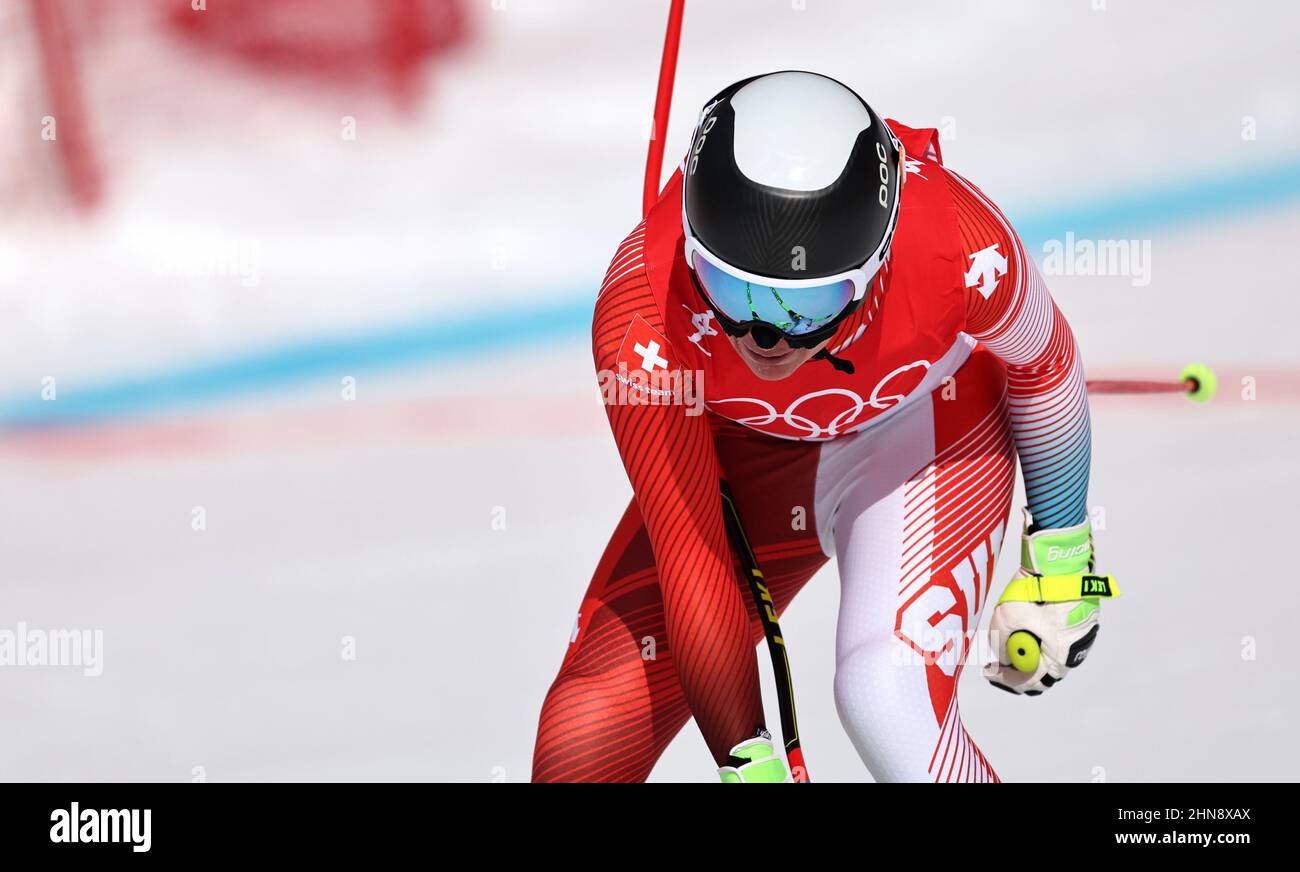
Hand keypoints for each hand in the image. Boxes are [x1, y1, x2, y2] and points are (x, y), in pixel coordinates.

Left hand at [984, 512, 1119, 695]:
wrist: (1060, 562)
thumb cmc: (1034, 593)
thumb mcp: (1006, 621)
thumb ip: (1002, 646)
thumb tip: (1002, 658)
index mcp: (1058, 659)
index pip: (1030, 682)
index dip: (1006, 680)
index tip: (989, 672)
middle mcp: (1074, 653)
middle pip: (1042, 672)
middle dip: (1017, 667)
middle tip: (998, 660)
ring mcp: (1080, 638)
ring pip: (1050, 654)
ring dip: (1029, 650)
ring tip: (1010, 637)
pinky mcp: (1081, 622)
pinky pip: (1058, 637)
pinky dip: (1041, 635)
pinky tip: (1029, 621)